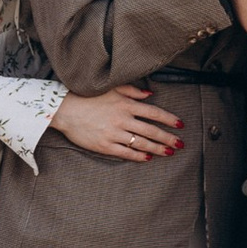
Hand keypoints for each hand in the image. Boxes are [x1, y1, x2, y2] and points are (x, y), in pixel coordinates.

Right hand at [52, 85, 183, 161]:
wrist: (65, 110)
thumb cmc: (88, 97)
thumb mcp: (112, 89)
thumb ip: (132, 91)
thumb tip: (150, 94)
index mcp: (125, 104)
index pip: (153, 112)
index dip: (169, 119)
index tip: (180, 124)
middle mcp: (122, 119)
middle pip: (151, 130)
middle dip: (168, 137)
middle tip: (180, 143)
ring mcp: (114, 133)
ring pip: (141, 143)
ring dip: (157, 148)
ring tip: (169, 152)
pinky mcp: (105, 145)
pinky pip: (126, 152)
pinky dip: (138, 155)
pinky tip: (148, 158)